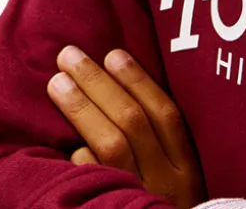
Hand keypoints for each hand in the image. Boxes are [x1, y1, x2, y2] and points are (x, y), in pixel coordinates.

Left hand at [47, 44, 206, 208]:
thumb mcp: (182, 183)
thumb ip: (164, 149)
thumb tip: (126, 97)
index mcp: (189, 169)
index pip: (166, 114)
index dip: (139, 80)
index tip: (113, 53)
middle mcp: (168, 184)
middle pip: (132, 122)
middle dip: (99, 84)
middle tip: (68, 55)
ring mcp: (142, 201)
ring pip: (111, 146)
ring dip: (81, 109)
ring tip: (56, 83)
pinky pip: (96, 188)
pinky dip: (83, 163)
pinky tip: (67, 147)